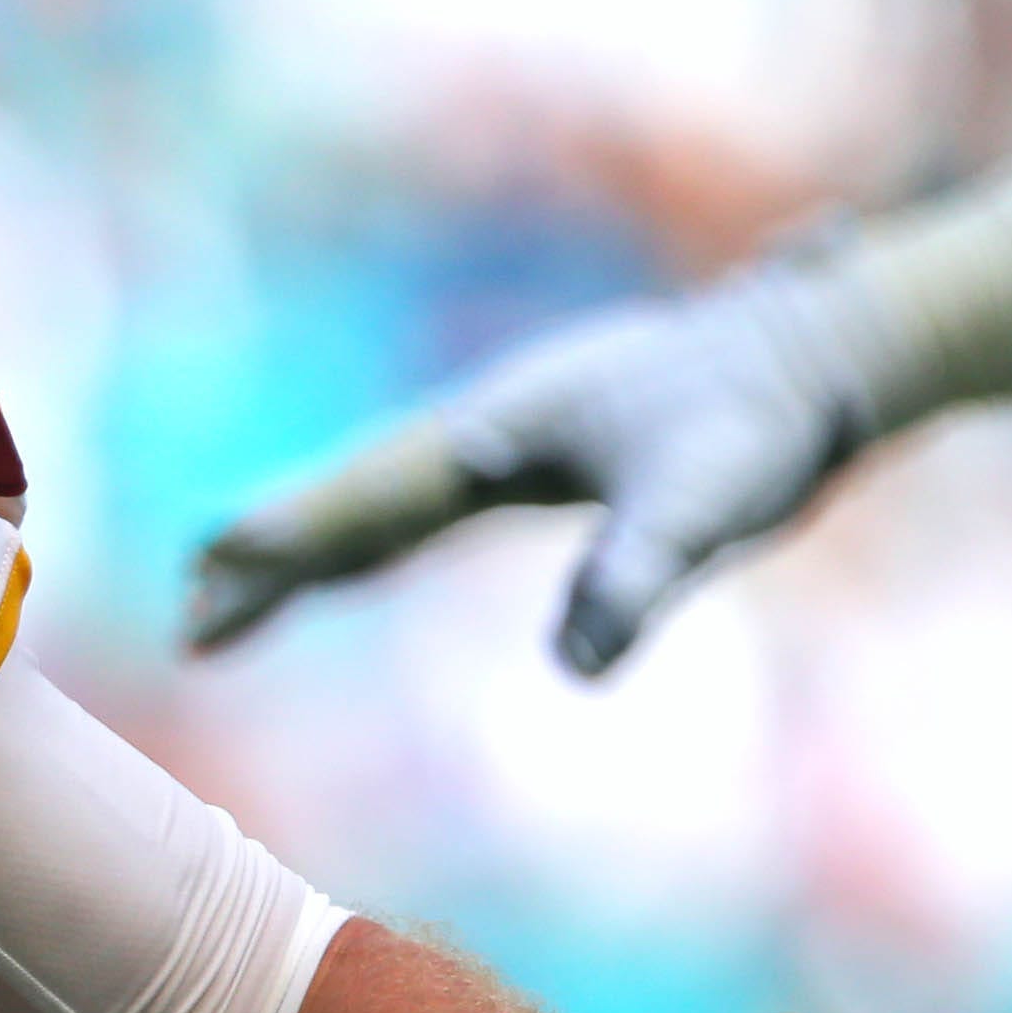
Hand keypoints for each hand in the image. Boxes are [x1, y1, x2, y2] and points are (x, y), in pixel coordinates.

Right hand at [183, 267, 871, 673]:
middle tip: (193, 620)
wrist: (818, 347)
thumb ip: (636, 577)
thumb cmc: (764, 422)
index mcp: (497, 432)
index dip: (291, 542)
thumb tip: (578, 665)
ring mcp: (505, 432)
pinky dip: (362, 534)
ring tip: (228, 598)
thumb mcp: (706, 507)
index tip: (213, 572)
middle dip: (271, 561)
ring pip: (379, 496)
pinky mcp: (536, 447)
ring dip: (306, 549)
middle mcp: (483, 425)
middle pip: (353, 499)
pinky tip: (346, 566)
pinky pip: (419, 501)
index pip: (371, 499)